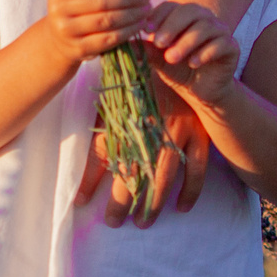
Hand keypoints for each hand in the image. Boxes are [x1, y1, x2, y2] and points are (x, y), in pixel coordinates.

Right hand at [32, 0, 150, 75]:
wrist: (60, 39)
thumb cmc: (77, 8)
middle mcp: (58, 10)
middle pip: (101, 1)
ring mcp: (67, 32)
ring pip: (107, 20)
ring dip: (132, 14)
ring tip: (146, 9)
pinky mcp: (79, 49)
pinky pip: (108, 39)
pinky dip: (127, 31)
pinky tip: (139, 24)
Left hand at [73, 81, 212, 227]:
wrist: (180, 53)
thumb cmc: (142, 76)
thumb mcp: (117, 94)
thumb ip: (102, 119)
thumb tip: (76, 139)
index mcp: (127, 114)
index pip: (104, 153)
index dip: (90, 178)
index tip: (79, 201)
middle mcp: (151, 126)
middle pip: (133, 171)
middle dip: (121, 200)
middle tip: (112, 222)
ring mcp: (179, 131)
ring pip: (164, 175)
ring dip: (153, 202)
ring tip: (142, 223)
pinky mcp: (201, 133)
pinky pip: (198, 168)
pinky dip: (191, 190)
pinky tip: (181, 208)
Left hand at [145, 1, 241, 111]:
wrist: (201, 92)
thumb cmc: (178, 70)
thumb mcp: (159, 60)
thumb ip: (147, 50)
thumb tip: (127, 42)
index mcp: (184, 16)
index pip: (171, 6)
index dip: (158, 16)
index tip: (146, 31)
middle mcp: (204, 18)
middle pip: (190, 11)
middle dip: (172, 26)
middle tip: (159, 43)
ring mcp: (220, 31)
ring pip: (205, 27)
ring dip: (186, 42)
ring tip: (171, 58)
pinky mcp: (232, 47)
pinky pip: (222, 43)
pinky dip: (205, 52)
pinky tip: (192, 63)